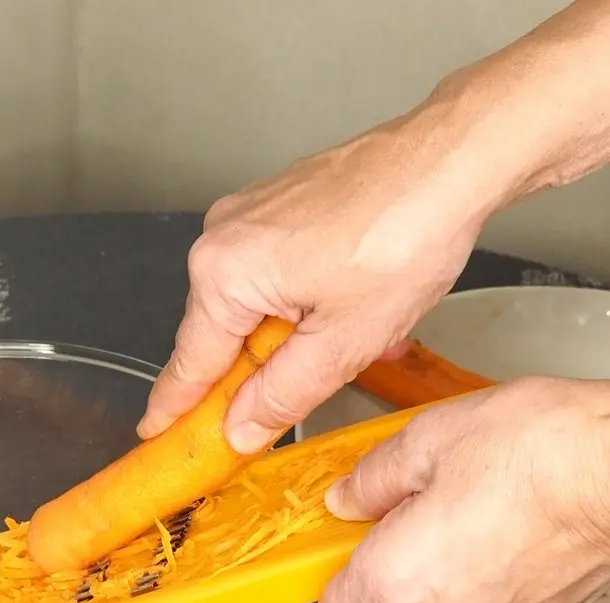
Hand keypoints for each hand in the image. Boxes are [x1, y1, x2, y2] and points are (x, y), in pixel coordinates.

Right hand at [137, 108, 504, 452]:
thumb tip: (241, 429)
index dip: (175, 410)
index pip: (190, 364)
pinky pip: (272, 273)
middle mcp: (223, 236)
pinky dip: (300, 303)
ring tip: (344, 341)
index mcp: (223, 273)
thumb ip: (281, 396)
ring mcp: (250, 215)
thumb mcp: (342, 344)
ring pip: (251, 305)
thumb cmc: (406, 235)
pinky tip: (344, 311)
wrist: (453, 159)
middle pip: (220, 334)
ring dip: (287, 339)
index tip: (156, 437)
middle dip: (252, 374)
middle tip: (280, 408)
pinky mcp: (279, 204)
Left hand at [316, 377, 609, 602]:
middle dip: (399, 559)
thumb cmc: (546, 451)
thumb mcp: (430, 440)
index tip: (344, 549)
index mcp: (402, 581)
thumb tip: (349, 499)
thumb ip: (373, 479)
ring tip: (476, 505)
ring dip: (448, 564)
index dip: (335, 583)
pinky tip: (510, 523)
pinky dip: (491, 572)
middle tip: (419, 505)